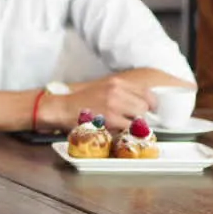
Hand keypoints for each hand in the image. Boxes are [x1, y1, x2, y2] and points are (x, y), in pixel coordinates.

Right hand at [41, 77, 155, 131]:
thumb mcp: (102, 89)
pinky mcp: (111, 118)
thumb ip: (121, 93)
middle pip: (146, 106)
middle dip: (141, 115)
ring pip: (140, 117)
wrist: (61, 108)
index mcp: (117, 82)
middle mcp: (118, 91)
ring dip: (134, 124)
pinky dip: (125, 131)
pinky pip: (129, 128)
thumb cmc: (80, 101)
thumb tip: (140, 104)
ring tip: (122, 125)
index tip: (149, 110)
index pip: (147, 92)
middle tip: (132, 120)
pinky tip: (115, 129)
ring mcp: (115, 104)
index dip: (151, 103)